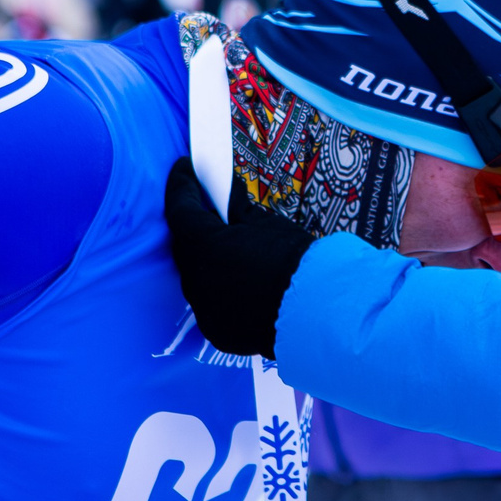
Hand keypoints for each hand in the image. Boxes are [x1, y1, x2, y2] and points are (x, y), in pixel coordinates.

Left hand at [163, 159, 313, 358]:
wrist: (320, 311)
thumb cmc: (297, 260)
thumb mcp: (267, 224)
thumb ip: (238, 210)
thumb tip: (227, 197)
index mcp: (204, 246)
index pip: (180, 209)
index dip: (180, 185)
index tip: (184, 169)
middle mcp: (195, 280)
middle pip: (185, 246)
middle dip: (193, 227)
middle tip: (205, 209)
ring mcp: (204, 309)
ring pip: (196, 277)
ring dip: (205, 261)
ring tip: (224, 249)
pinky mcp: (216, 331)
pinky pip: (210, 304)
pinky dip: (218, 290)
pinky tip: (235, 283)